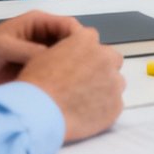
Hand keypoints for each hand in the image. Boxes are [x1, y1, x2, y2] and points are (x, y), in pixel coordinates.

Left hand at [0, 11, 83, 89]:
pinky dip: (58, 86)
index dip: (80, 40)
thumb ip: (28, 51)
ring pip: (65, 65)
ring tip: (74, 88)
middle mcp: (42, 41)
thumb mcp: (1, 47)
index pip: (70, 27)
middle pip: (72, 46)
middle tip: (83, 75)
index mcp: (37, 25)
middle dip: (79, 58)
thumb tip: (56, 60)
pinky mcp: (33, 77)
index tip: (84, 56)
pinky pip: (52, 80)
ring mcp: (39, 60)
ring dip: (69, 74)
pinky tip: (61, 95)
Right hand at [17, 27, 126, 142]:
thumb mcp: (43, 57)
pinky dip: (103, 109)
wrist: (39, 114)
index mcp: (85, 41)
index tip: (79, 62)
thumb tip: (69, 58)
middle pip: (111, 59)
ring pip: (116, 82)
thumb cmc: (37, 87)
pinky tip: (85, 114)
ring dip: (104, 88)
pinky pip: (114, 104)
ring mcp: (113, 82)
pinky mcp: (116, 105)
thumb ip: (65, 52)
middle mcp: (104, 58)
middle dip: (101, 68)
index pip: (93, 38)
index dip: (85, 52)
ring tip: (83, 101)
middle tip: (84, 82)